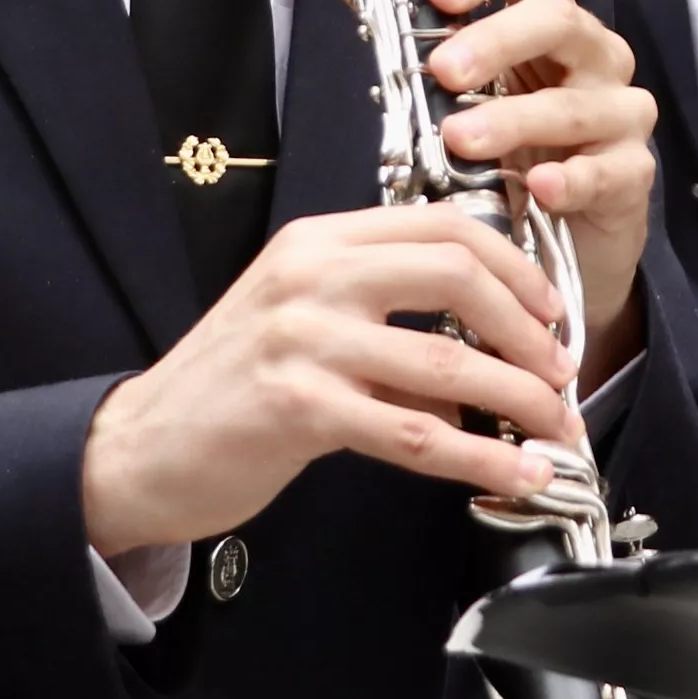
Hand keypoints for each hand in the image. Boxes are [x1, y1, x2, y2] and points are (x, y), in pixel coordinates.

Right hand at [81, 201, 589, 556]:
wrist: (137, 447)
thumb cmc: (226, 388)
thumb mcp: (301, 321)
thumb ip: (382, 319)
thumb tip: (483, 354)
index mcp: (318, 242)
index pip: (442, 225)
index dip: (514, 266)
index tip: (548, 311)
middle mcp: (311, 276)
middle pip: (458, 273)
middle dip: (530, 327)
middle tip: (560, 371)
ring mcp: (303, 339)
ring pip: (448, 360)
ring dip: (521, 400)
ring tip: (554, 428)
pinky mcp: (299, 407)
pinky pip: (415, 433)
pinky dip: (480, 457)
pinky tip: (513, 473)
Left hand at [411, 0, 658, 384]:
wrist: (550, 243)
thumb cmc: (505, 151)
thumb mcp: (459, 91)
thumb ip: (411, 34)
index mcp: (546, 19)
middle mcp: (591, 55)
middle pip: (558, 19)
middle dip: (496, 41)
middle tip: (444, 70)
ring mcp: (618, 113)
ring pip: (575, 102)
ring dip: (513, 119)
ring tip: (460, 140)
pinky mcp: (632, 174)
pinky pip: (607, 172)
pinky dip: (571, 180)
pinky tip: (538, 189)